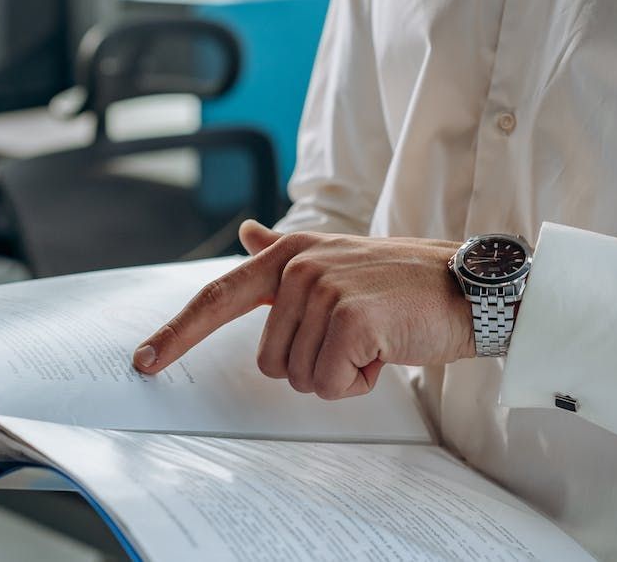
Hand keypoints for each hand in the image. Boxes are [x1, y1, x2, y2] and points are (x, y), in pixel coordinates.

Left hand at [133, 220, 473, 399]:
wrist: (471, 287)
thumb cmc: (402, 284)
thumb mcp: (337, 258)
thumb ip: (284, 251)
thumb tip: (248, 232)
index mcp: (288, 255)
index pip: (217, 297)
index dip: (178, 332)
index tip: (145, 360)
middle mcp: (298, 268)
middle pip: (268, 361)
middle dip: (312, 365)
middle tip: (356, 339)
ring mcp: (323, 290)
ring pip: (297, 377)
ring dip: (338, 374)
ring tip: (373, 340)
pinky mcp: (350, 318)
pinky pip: (329, 384)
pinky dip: (359, 382)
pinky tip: (386, 350)